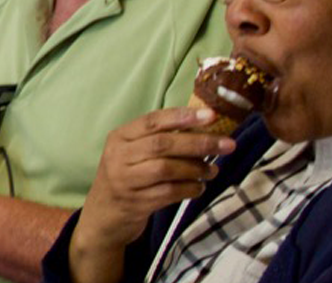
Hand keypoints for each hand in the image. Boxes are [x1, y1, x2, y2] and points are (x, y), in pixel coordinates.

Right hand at [77, 108, 232, 247]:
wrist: (104, 214)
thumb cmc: (127, 176)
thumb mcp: (134, 152)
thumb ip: (160, 139)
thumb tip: (204, 127)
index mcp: (119, 137)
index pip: (152, 121)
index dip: (183, 117)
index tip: (212, 116)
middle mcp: (118, 156)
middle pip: (162, 144)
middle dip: (199, 143)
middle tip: (227, 145)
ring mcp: (125, 181)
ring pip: (167, 169)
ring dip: (196, 169)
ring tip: (212, 171)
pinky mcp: (136, 202)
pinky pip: (170, 192)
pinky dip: (190, 188)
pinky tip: (199, 187)